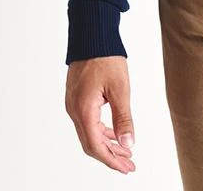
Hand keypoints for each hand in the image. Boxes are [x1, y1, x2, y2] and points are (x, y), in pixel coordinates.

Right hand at [65, 55, 135, 173]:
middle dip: (110, 156)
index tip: (126, 168)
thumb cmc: (105, 57)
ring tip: (125, 151)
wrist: (92, 35)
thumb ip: (123, 118)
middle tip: (129, 164)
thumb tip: (128, 143)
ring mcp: (73, 104)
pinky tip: (114, 133)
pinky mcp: (76, 98)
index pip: (96, 146)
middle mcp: (74, 110)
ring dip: (107, 144)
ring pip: (89, 133)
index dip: (111, 160)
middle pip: (91, 143)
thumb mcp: (120, 88)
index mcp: (84, 110)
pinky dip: (101, 131)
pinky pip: (87, 122)